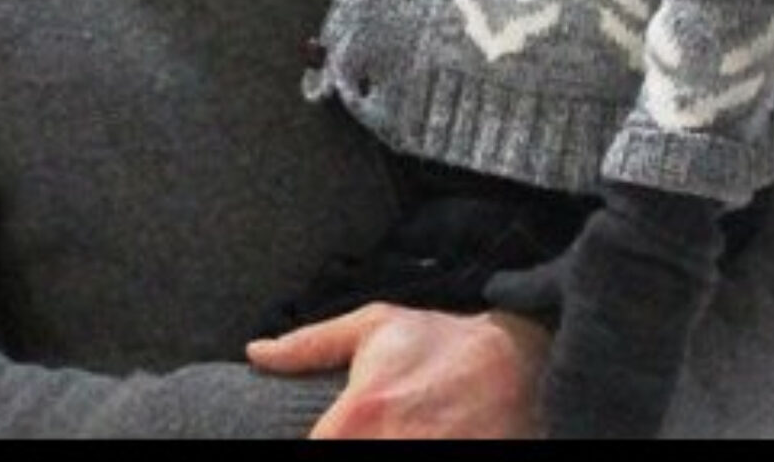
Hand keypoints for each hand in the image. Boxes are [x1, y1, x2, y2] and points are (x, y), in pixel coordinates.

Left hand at [248, 302, 549, 438]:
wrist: (518, 360)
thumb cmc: (440, 340)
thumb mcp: (374, 326)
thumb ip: (309, 344)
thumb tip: (256, 352)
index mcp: (361, 410)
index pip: (310, 452)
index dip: (301, 451)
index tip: (313, 438)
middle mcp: (390, 443)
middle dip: (342, 452)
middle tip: (351, 437)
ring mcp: (426, 459)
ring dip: (374, 459)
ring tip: (382, 438)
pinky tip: (409, 448)